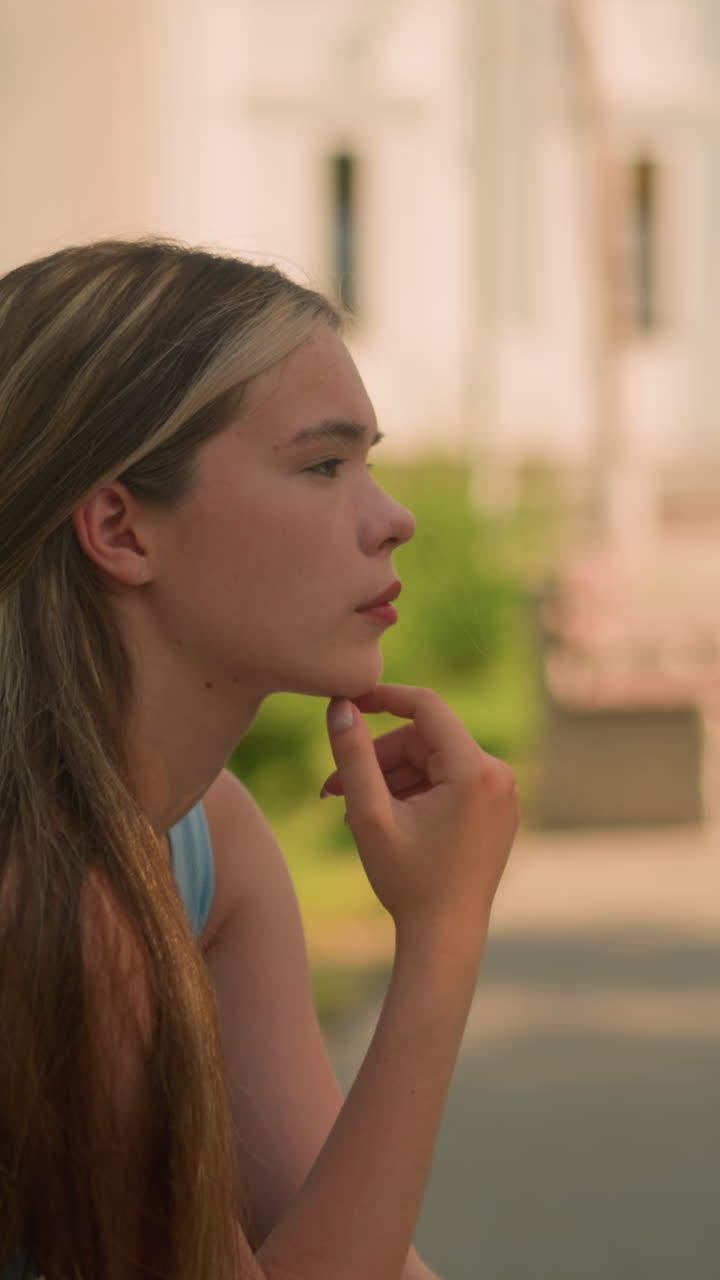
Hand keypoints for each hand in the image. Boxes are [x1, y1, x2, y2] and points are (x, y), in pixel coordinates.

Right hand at [321, 685, 518, 943]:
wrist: (445, 939)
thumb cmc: (408, 882)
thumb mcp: (370, 816)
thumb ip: (353, 756)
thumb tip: (339, 705)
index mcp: (476, 771)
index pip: (426, 706)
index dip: (383, 697)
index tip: (346, 700)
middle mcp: (499, 774)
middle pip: (425, 740)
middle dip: (377, 758)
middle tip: (331, 788)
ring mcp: (502, 793)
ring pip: (432, 761)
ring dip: (390, 778)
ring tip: (350, 811)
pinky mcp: (496, 809)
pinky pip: (448, 780)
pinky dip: (414, 791)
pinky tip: (384, 818)